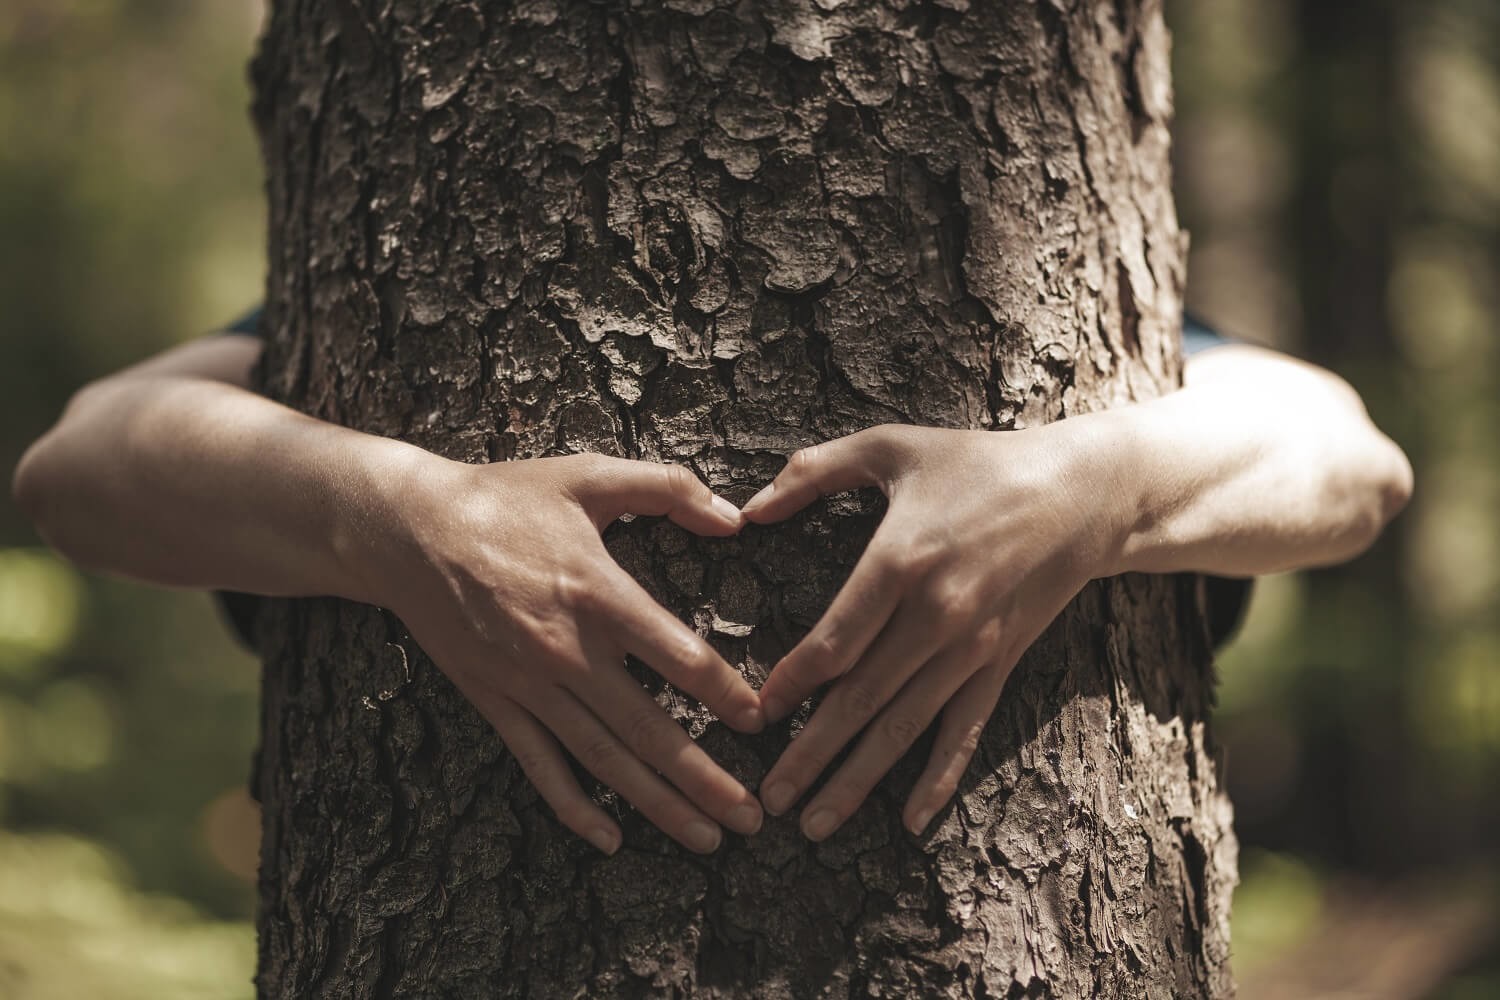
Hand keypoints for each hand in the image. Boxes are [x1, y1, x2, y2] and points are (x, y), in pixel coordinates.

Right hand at [381, 453, 766, 854]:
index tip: (761, 720)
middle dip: (704, 778)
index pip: (678, 655)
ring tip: (706, 839)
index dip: (725, 692)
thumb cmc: (504, 497)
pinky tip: (609, 839)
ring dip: (657, 804)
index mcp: (597, 591)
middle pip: (647, 728)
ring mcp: (528, 683)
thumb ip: (667, 487)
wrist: (405, 530)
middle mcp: (566, 649)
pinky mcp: (494, 701)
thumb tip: (736, 518)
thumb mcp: (588, 474)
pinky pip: (539, 765)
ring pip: (603, 758)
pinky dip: (573, 807)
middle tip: (751, 817)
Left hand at [740, 421, 1127, 839]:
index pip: (833, 642)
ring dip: (859, 780)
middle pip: (861, 699)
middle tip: (770, 799)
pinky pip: (964, 730)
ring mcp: (972, 647)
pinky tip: (913, 821)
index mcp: (900, 560)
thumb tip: (749, 507)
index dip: (791, 685)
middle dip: (810, 754)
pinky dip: (939, 779)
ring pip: (905, 727)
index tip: (755, 715)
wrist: (1081, 493)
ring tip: (816, 825)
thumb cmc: (977, 462)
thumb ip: (814, 471)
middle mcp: (936, 615)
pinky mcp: (1000, 663)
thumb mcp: (891, 446)